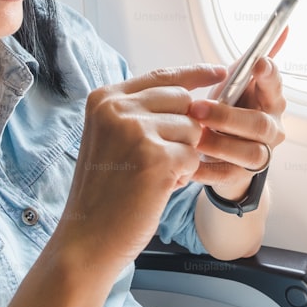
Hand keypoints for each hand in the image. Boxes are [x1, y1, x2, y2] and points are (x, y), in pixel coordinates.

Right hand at [55, 64, 226, 274]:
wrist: (88, 236)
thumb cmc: (104, 190)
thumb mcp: (110, 136)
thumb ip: (141, 111)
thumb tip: (191, 96)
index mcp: (105, 99)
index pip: (162, 75)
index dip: (194, 73)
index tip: (218, 71)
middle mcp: (118, 109)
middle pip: (183, 101)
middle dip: (184, 130)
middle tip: (160, 158)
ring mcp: (137, 131)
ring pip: (192, 130)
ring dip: (183, 155)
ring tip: (154, 175)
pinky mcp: (156, 158)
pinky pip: (193, 157)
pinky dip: (183, 175)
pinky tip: (158, 187)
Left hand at [189, 52, 286, 200]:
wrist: (228, 151)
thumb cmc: (231, 109)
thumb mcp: (238, 82)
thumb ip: (251, 59)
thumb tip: (282, 28)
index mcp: (271, 100)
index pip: (275, 84)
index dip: (268, 74)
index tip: (257, 63)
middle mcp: (272, 128)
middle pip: (259, 123)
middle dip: (228, 116)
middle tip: (198, 108)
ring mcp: (260, 153)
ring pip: (248, 152)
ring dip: (218, 143)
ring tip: (194, 137)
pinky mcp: (241, 175)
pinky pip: (227, 175)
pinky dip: (207, 170)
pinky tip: (190, 164)